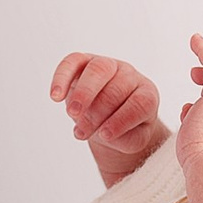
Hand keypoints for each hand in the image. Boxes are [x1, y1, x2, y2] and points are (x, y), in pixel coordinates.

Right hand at [50, 50, 165, 179]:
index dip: (121, 120)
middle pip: (117, 88)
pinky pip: (73, 62)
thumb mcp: (133, 140)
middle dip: (97, 113)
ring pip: (98, 70)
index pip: (140, 104)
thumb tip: (104, 132)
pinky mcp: (85, 62)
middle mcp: (130, 76)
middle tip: (82, 132)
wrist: (109, 117)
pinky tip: (55, 95)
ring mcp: (109, 66)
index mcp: (146, 94)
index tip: (105, 136)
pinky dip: (62, 77)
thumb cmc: (124, 129)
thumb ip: (125, 138)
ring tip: (72, 114)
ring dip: (83, 94)